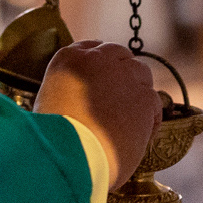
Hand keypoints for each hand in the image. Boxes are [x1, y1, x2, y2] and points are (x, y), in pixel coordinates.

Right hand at [35, 40, 160, 188]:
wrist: (69, 154)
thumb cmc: (53, 139)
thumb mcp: (48, 104)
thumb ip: (68, 92)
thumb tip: (80, 104)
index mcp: (69, 59)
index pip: (93, 48)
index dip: (102, 65)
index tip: (103, 78)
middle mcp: (98, 59)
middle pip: (122, 57)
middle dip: (123, 74)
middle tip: (119, 99)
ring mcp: (124, 76)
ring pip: (141, 74)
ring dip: (138, 91)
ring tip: (130, 118)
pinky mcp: (143, 97)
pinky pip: (154, 101)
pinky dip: (150, 117)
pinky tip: (141, 134)